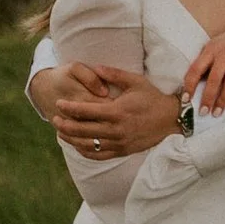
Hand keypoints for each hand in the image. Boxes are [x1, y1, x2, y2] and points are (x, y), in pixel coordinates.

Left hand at [36, 63, 178, 156]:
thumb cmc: (152, 98)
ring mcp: (118, 143)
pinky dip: (85, 152)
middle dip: (65, 125)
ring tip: (61, 133)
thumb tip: (94, 68)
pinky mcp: (122, 151)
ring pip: (88, 145)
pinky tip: (77, 145)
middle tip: (54, 119)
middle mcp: (116, 130)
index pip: (86, 111)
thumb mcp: (136, 81)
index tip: (59, 103)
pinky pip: (98, 155)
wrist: (170, 120)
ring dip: (71, 140)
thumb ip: (114, 74)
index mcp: (117, 111)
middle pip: (82, 130)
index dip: (69, 108)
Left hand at [181, 20, 224, 112]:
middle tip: (203, 112)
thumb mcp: (213, 47)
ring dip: (222, 100)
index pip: (196, 69)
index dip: (190, 85)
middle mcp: (224, 54)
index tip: (186, 99)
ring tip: (217, 113)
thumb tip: (189, 84)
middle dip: (207, 98)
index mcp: (210, 50)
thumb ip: (204, 62)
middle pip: (213, 79)